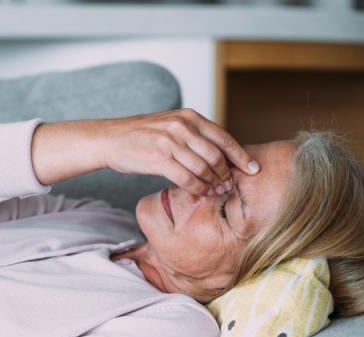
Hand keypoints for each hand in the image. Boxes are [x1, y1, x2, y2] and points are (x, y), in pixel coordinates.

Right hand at [97, 109, 259, 196]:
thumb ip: (193, 135)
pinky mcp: (158, 158)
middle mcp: (182, 126)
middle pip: (216, 155)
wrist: (109, 139)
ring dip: (213, 183)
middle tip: (230, 187)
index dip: (241, 155)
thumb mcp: (170, 125)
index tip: (254, 169)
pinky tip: (200, 193)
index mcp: (188, 116)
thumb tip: (220, 153)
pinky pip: (186, 178)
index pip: (224, 137)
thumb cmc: (140, 136)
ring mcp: (170, 141)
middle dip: (227, 174)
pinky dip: (197, 188)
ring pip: (203, 168)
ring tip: (217, 192)